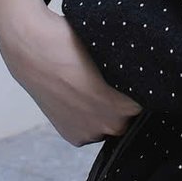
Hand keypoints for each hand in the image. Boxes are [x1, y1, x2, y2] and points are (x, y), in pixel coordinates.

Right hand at [0, 0, 144, 148]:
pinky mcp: (75, 137)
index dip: (143, 88)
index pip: (148, 101)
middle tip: (112, 81)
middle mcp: (113, 125)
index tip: (135, 76)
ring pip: (111, 125)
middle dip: (126, 102)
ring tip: (93, 88)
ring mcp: (92, 133)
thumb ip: (132, 71)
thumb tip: (149, 75)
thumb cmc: (73, 43)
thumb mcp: (112, 53)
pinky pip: (91, 131)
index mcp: (128, 104)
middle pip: (131, 117)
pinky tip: (80, 98)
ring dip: (108, 113)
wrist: (32, 49)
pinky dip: (89, 119)